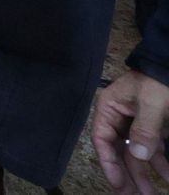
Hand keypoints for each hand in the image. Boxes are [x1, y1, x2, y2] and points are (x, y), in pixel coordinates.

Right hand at [92, 69, 168, 192]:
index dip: (108, 163)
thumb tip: (140, 156)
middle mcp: (120, 118)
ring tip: (154, 194)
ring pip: (137, 154)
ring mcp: (137, 124)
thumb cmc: (159, 82)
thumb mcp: (152, 102)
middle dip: (130, 175)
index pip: (103, 139)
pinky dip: (161, 165)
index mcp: (110, 108)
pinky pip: (153, 150)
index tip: (118, 183)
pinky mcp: (153, 128)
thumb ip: (145, 128)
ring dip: (146, 174)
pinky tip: (168, 177)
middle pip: (120, 151)